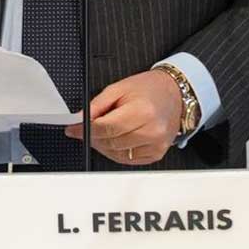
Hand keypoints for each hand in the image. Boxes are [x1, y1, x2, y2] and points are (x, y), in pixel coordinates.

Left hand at [64, 69, 182, 165]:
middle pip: (110, 143)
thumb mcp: (119, 88)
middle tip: (85, 129)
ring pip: (117, 154)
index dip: (85, 129)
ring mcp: (156, 145)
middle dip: (93, 137)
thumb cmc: (149, 88)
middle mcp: (152, 131)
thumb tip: (79, 120)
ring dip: (103, 146)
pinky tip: (115, 139)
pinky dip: (116, 152)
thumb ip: (97, 105)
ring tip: (102, 132)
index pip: (106, 128)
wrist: (174, 93)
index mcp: (142, 111)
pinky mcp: (156, 154)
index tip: (73, 128)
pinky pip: (128, 160)